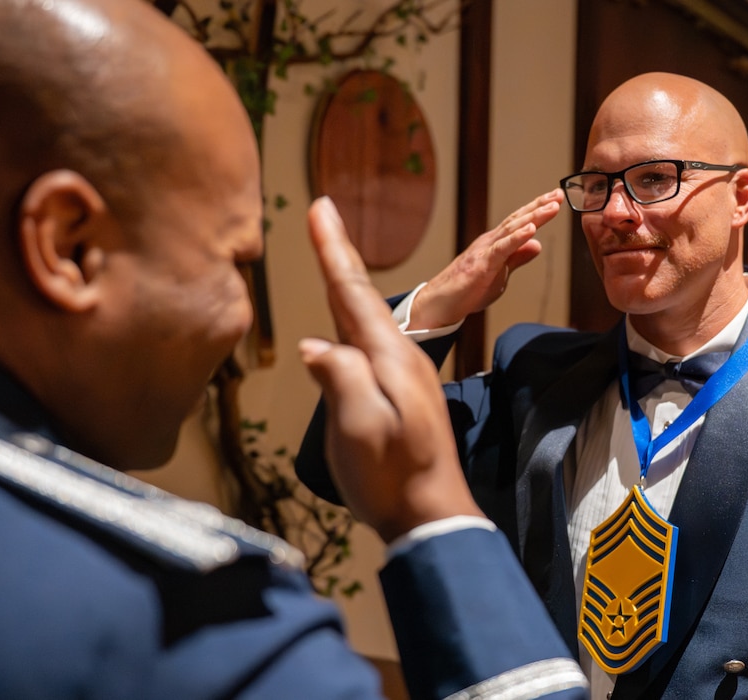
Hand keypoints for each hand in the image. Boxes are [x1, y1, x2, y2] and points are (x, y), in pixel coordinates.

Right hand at [300, 197, 482, 542]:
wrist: (433, 514)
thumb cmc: (393, 478)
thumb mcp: (360, 430)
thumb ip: (341, 381)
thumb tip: (315, 345)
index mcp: (390, 359)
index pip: (354, 294)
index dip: (333, 251)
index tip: (320, 208)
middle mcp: (401, 358)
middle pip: (361, 297)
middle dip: (338, 255)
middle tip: (322, 214)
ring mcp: (405, 376)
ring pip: (368, 318)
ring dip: (347, 282)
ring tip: (331, 254)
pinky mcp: (402, 394)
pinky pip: (371, 341)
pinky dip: (354, 316)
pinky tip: (348, 321)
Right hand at [408, 188, 563, 329]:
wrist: (441, 303)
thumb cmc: (468, 288)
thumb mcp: (500, 273)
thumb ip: (517, 257)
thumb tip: (537, 244)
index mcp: (495, 243)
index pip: (519, 222)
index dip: (538, 210)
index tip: (556, 199)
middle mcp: (490, 241)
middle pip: (518, 220)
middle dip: (539, 206)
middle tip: (559, 194)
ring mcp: (485, 251)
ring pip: (512, 229)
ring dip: (533, 217)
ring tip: (551, 206)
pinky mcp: (481, 265)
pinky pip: (502, 249)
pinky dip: (517, 238)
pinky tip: (531, 230)